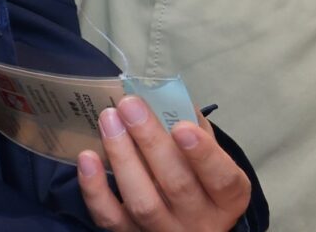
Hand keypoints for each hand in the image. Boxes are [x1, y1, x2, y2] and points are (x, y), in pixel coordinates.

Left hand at [76, 96, 250, 231]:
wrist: (186, 224)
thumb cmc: (199, 179)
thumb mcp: (210, 156)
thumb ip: (196, 128)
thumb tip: (167, 95)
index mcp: (227, 199)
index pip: (222, 179)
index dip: (203, 154)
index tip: (181, 127)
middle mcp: (200, 221)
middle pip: (177, 185)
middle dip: (151, 141)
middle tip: (130, 105)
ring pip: (143, 202)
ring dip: (123, 157)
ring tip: (110, 120)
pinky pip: (110, 218)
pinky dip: (95, 189)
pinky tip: (88, 158)